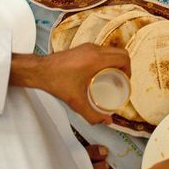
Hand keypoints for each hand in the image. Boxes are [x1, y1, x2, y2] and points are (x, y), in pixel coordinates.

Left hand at [11, 44, 130, 124]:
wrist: (39, 70)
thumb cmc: (57, 82)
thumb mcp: (76, 102)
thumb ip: (92, 114)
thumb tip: (107, 121)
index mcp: (96, 59)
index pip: (123, 58)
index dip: (129, 70)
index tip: (125, 81)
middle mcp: (94, 49)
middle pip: (120, 53)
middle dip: (125, 66)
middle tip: (121, 80)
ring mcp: (88, 47)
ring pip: (111, 51)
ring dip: (115, 62)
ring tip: (112, 77)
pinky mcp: (82, 48)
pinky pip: (102, 51)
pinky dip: (106, 60)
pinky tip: (100, 72)